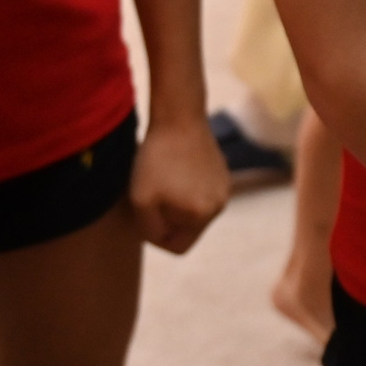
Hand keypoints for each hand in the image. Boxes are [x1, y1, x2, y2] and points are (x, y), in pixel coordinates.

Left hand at [129, 113, 229, 252]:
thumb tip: (160, 238)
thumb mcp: (140, 201)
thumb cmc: (156, 159)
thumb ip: (149, 230)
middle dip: (168, 219)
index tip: (145, 215)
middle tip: (152, 196)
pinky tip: (176, 170)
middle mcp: (220, 205)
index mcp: (202, 215)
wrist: (178, 118)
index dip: (156, 238)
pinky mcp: (224, 174)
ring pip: (195, 212)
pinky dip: (188, 190)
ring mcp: (225, 189)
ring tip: (164, 181)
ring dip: (178, 204)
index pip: (178, 247)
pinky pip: (202, 195)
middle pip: (188, 230)